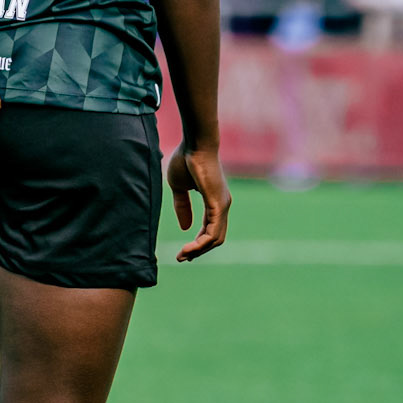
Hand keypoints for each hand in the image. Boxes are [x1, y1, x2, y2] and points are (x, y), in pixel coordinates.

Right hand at [166, 143, 230, 262]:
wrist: (194, 143)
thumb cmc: (186, 159)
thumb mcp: (179, 188)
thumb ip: (182, 206)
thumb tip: (185, 227)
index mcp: (214, 202)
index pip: (210, 229)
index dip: (197, 243)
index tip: (182, 252)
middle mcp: (222, 205)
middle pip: (215, 238)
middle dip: (198, 251)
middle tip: (181, 258)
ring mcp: (222, 205)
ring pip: (215, 238)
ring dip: (198, 251)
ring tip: (182, 255)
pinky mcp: (218, 204)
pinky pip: (212, 232)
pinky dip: (201, 243)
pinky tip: (188, 249)